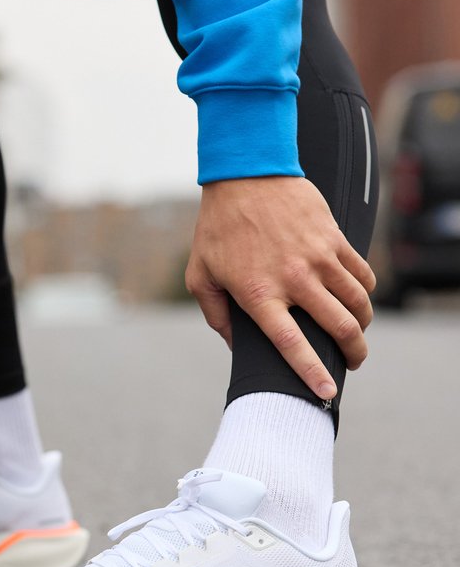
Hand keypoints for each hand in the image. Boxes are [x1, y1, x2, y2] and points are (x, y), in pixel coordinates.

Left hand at [185, 176, 375, 399]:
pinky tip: (359, 298)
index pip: (291, 345)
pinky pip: (361, 273)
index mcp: (259, 295)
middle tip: (354, 362)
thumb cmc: (218, 228)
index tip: (327, 393)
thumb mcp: (201, 276)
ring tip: (358, 333)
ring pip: (358, 302)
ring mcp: (318, 258)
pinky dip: (365, 291)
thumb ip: (216, 315)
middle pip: (339, 327)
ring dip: (364, 324)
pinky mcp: (333, 238)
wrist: (246, 174)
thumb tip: (235, 345)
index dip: (312, 373)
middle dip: (354, 352)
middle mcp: (293, 279)